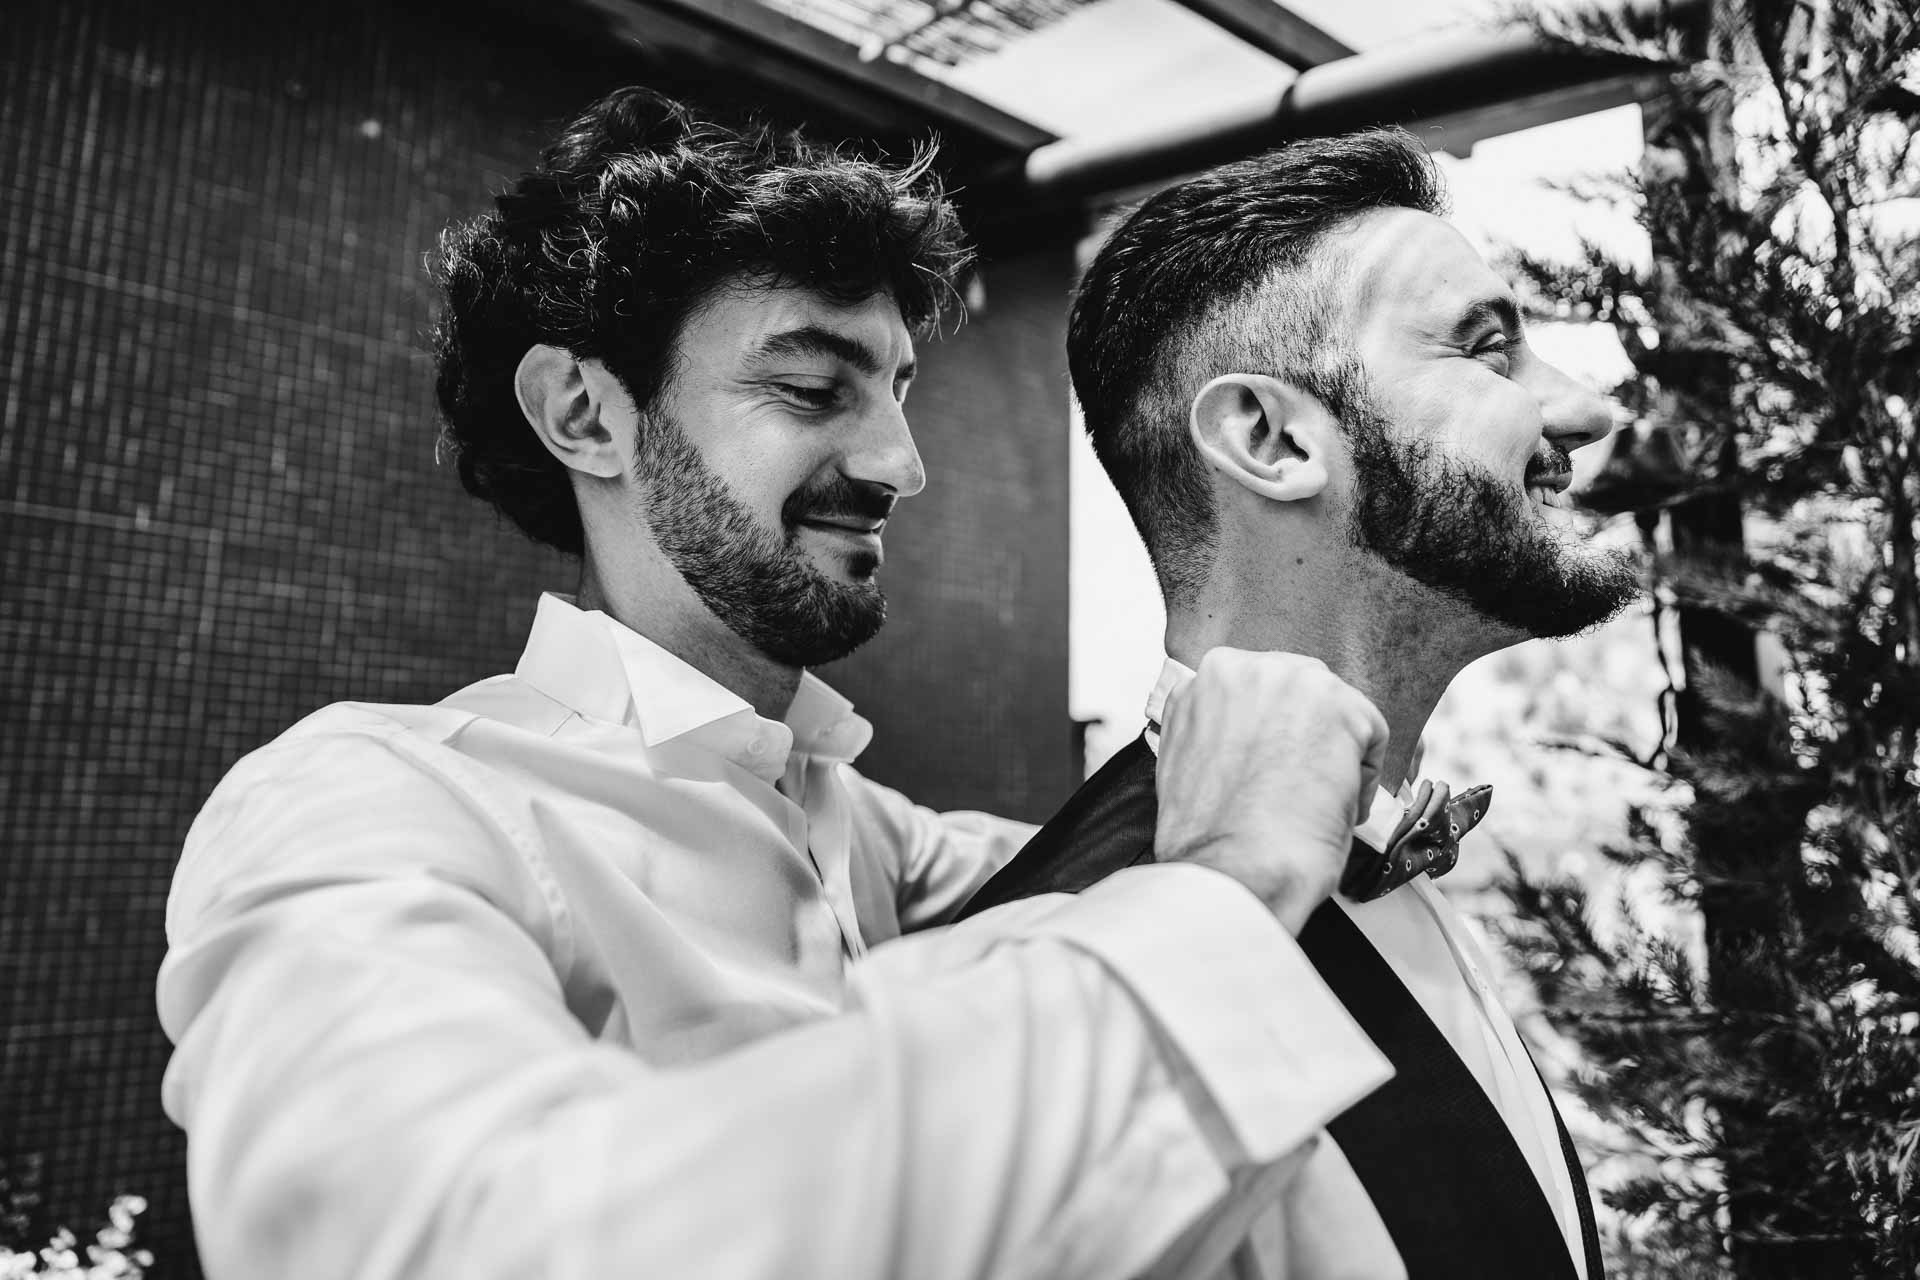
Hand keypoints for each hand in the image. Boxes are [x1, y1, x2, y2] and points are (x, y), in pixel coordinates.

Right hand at [1154, 649, 1388, 934]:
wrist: (1230, 869)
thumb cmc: (1207, 836)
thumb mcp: (1189, 762)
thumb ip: (1216, 733)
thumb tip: (1247, 741)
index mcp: (1203, 683)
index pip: (1253, 692)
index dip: (1269, 734)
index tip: (1276, 763)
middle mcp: (1243, 669)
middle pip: (1296, 692)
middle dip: (1305, 735)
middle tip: (1305, 783)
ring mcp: (1292, 682)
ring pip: (1334, 709)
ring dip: (1334, 752)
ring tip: (1318, 801)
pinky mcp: (1341, 708)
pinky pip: (1371, 735)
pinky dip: (1363, 776)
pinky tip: (1336, 810)